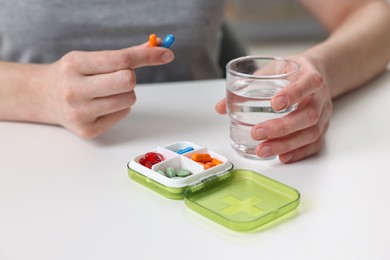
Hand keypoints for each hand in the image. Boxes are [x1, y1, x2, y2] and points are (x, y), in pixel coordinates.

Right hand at [41, 43, 173, 137]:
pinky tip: (102, 105)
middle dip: (131, 77)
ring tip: (107, 91)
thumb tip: (156, 46)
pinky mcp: (88, 130)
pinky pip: (123, 114)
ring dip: (126, 93)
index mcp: (74, 65)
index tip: (166, 53)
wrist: (44, 96)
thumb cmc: (72, 74)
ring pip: (129, 99)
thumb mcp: (90, 58)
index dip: (148, 56)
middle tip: (119, 77)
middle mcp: (74, 90)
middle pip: (128, 81)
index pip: (121, 59)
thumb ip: (124, 54)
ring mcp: (80, 113)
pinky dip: (120, 107)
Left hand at [215, 55, 332, 162]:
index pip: (308, 83)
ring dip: (286, 144)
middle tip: (258, 133)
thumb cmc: (290, 72)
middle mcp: (320, 97)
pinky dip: (298, 152)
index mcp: (310, 76)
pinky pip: (315, 144)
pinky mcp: (322, 129)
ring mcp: (323, 115)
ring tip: (263, 150)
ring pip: (311, 132)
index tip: (275, 103)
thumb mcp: (270, 70)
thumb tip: (220, 107)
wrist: (314, 73)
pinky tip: (282, 157)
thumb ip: (247, 85)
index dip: (294, 93)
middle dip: (282, 127)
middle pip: (308, 115)